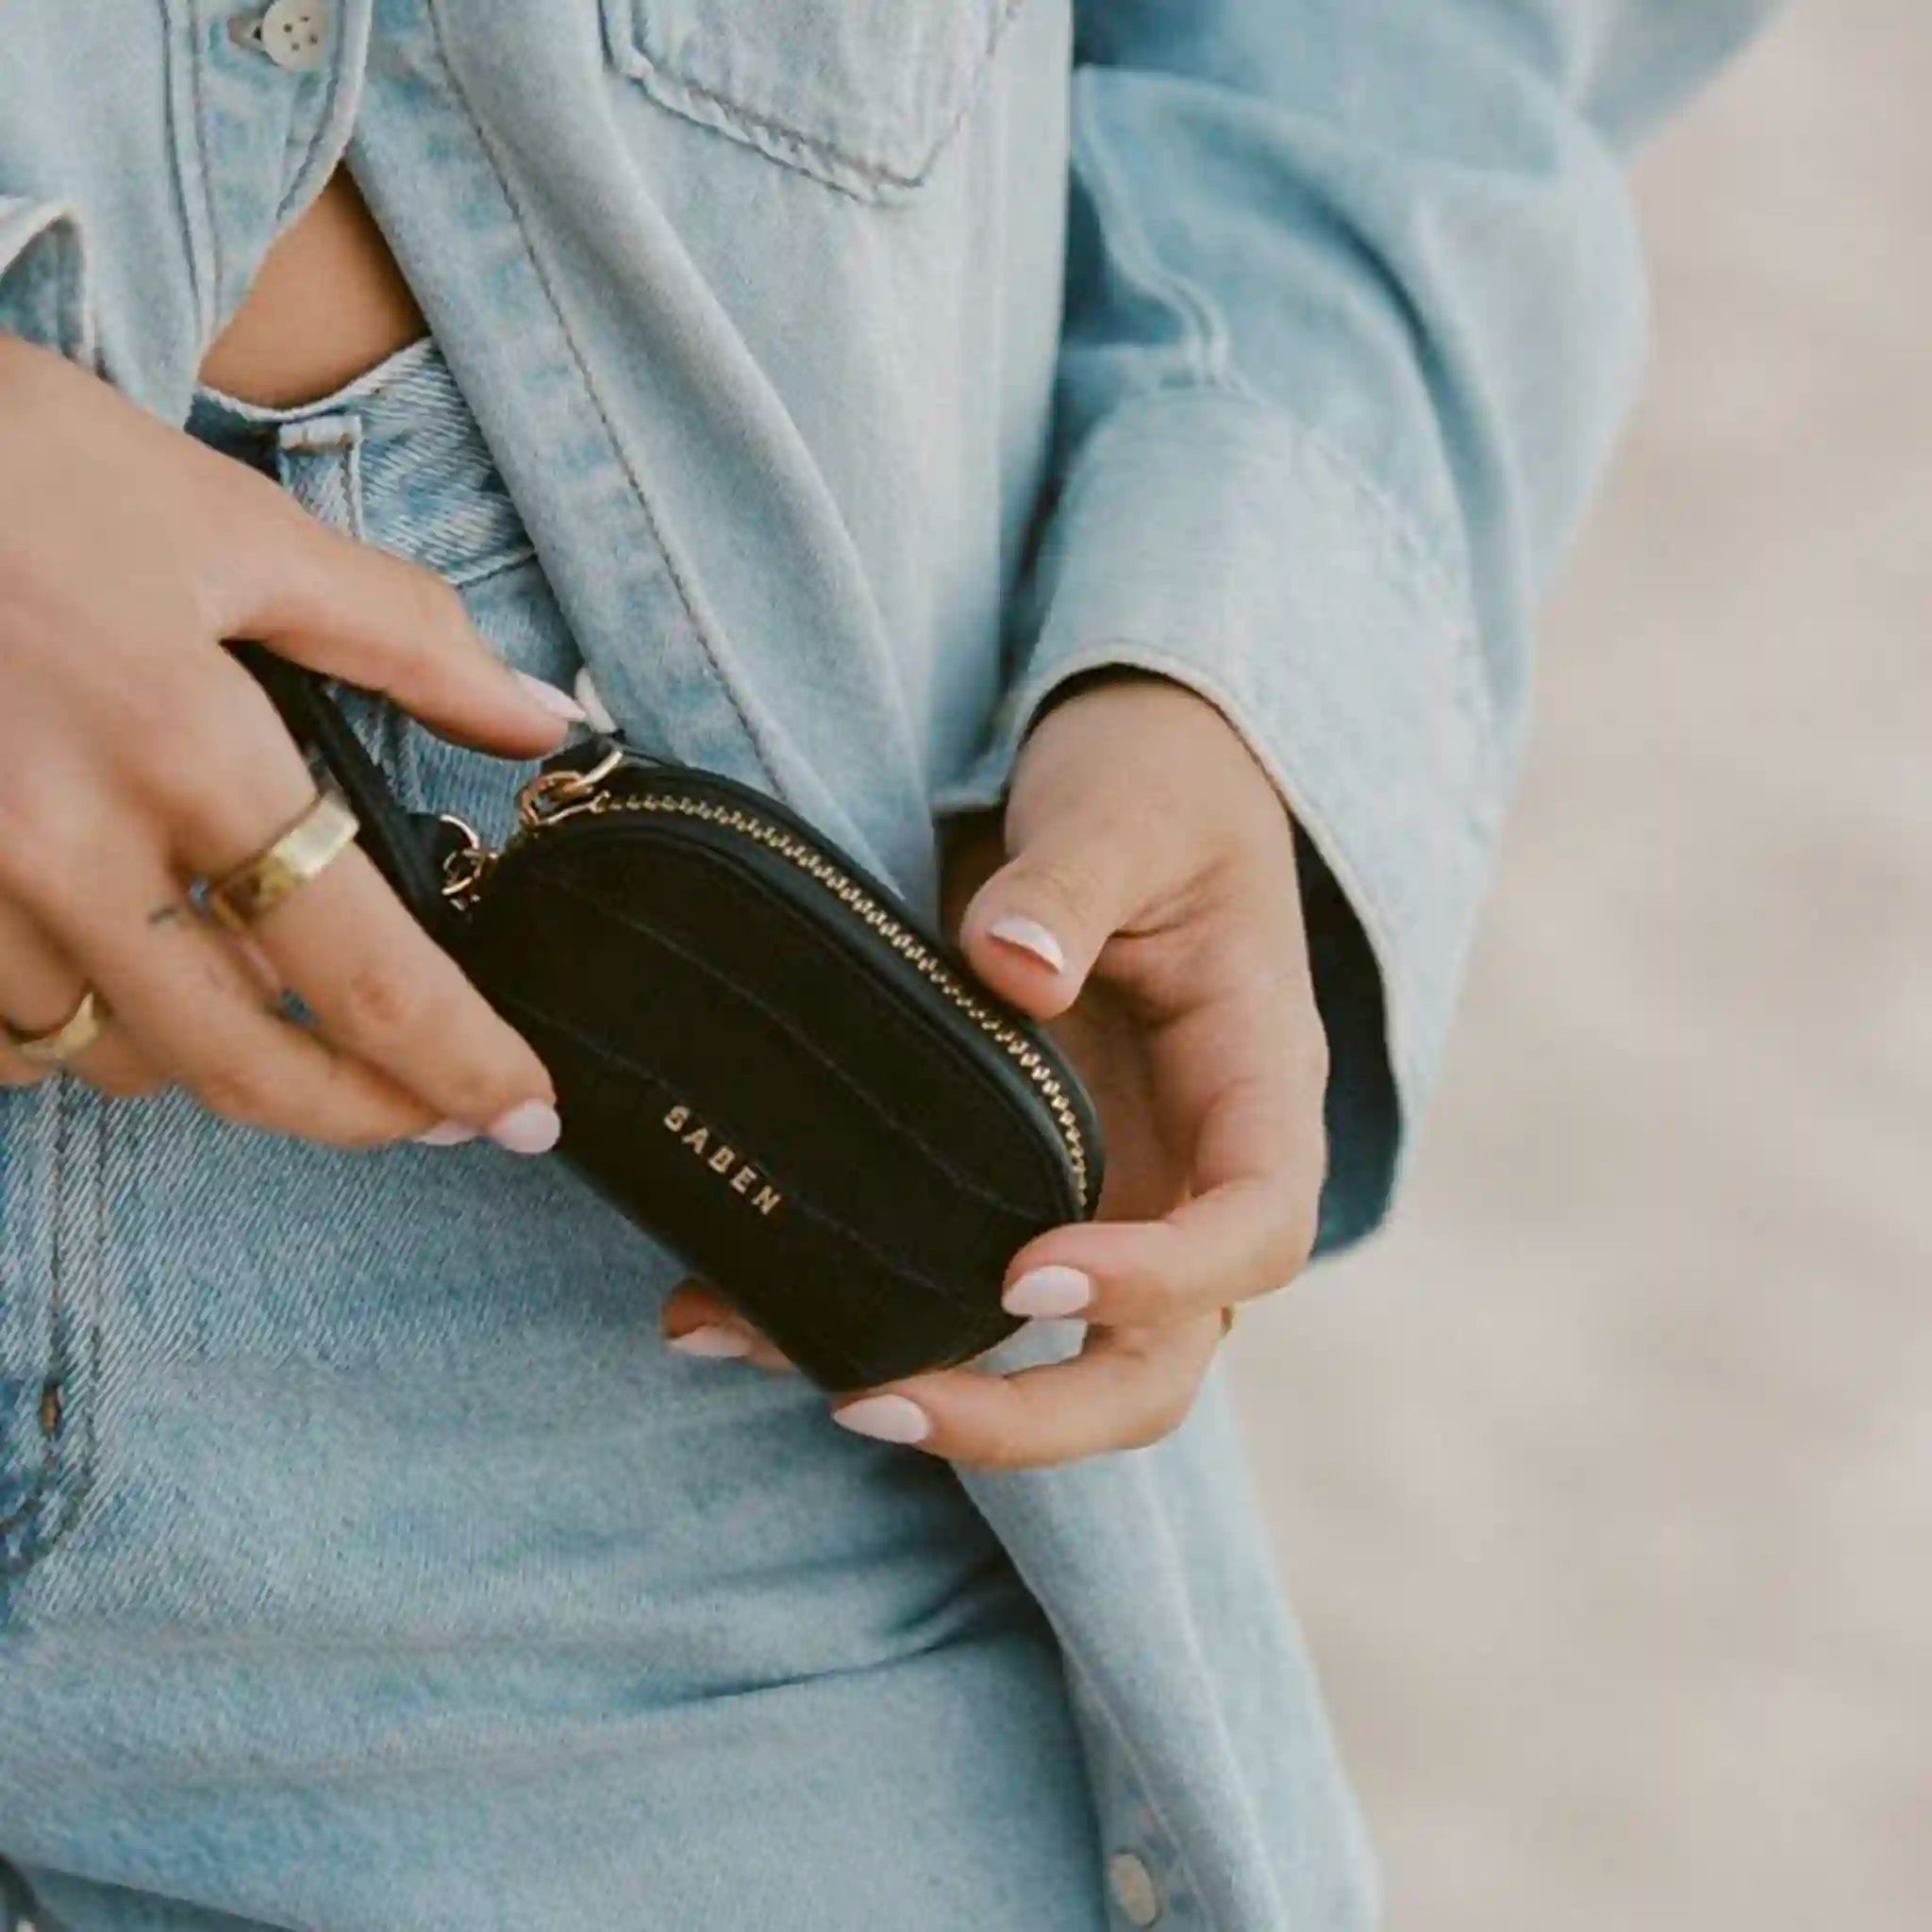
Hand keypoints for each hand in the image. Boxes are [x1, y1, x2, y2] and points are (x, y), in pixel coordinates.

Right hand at [0, 334, 580, 1149]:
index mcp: (186, 751)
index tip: (527, 1114)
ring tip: (273, 1009)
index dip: (463, 1064)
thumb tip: (540, 719)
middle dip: (359, 1112)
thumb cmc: (17, 463)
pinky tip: (117, 983)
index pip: (366, 972)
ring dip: (211, 1055)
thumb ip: (405, 637)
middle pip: (241, 1063)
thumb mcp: (232, 525)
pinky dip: (73, 1034)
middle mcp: (64, 846)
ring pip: (111, 1056)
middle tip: (431, 1113)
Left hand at [661, 672, 1329, 1466]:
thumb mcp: (1129, 810)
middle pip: (1160, 1358)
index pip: (1254, 1226)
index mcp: (1255, 1083)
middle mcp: (1188, 1167)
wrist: (1133, 776)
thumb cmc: (1158, 784)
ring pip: (1055, 1359)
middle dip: (1037, 1417)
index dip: (1158, 1279)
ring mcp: (1109, 1189)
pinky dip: (858, 1311)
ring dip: (933, 1389)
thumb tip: (1012, 970)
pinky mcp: (1023, 1182)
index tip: (1030, 1276)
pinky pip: (958, 1280)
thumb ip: (1075, 882)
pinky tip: (725, 1301)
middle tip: (885, 1404)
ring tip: (760, 1350)